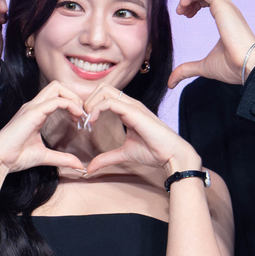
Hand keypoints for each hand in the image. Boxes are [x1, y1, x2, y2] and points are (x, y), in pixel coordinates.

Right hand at [0, 81, 87, 174]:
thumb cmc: (14, 157)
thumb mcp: (44, 157)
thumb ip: (62, 158)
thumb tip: (78, 165)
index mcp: (35, 112)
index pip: (56, 95)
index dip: (72, 103)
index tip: (79, 120)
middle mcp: (33, 106)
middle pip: (58, 86)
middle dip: (74, 95)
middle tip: (81, 114)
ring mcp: (32, 107)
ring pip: (57, 87)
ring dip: (73, 98)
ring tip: (80, 114)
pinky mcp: (33, 113)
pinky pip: (56, 100)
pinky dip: (70, 105)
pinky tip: (76, 117)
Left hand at [80, 85, 201, 175]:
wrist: (171, 155)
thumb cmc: (154, 152)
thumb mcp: (124, 154)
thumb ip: (106, 158)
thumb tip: (90, 168)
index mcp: (128, 110)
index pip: (104, 95)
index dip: (91, 106)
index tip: (84, 124)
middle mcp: (130, 104)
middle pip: (102, 87)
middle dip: (88, 100)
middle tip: (84, 120)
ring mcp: (132, 106)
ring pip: (104, 90)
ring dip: (90, 103)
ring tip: (88, 121)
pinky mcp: (134, 112)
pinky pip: (109, 102)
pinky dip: (96, 110)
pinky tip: (93, 123)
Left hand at [167, 0, 254, 87]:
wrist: (248, 68)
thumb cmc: (233, 67)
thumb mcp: (204, 67)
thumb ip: (187, 70)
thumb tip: (171, 81)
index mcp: (226, 19)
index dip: (195, 2)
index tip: (186, 16)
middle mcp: (228, 10)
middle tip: (183, 13)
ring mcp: (227, 8)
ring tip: (182, 11)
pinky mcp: (224, 9)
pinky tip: (185, 9)